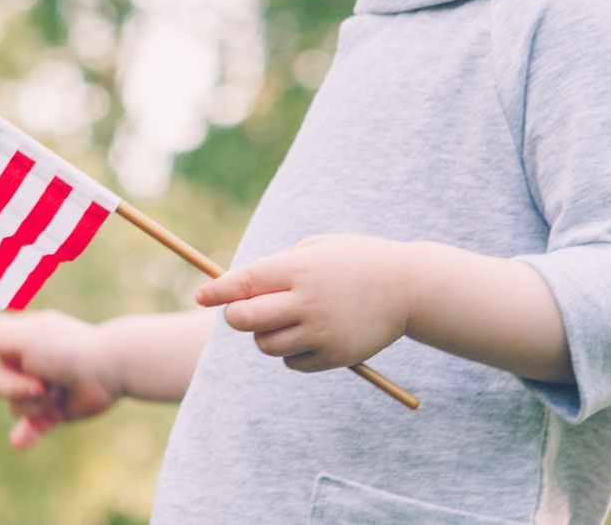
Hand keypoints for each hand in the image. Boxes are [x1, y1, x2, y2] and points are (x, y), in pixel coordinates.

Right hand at [0, 311, 123, 449]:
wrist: (110, 369)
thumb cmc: (68, 348)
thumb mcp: (28, 338)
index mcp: (17, 337)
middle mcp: (24, 361)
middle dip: (15, 387)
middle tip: (43, 381)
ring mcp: (38, 387)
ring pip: (14, 406)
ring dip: (34, 403)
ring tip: (58, 390)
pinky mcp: (53, 410)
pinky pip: (30, 428)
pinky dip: (26, 434)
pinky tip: (20, 442)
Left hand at [194, 234, 418, 372]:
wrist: (409, 287)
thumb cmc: (357, 260)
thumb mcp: (318, 248)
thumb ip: (279, 265)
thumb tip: (237, 290)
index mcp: (301, 268)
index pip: (246, 282)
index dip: (218, 291)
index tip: (201, 295)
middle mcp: (308, 300)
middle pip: (247, 319)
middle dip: (235, 317)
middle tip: (240, 313)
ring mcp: (322, 331)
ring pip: (266, 345)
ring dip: (265, 336)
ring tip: (285, 321)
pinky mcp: (335, 355)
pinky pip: (293, 363)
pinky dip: (292, 354)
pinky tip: (310, 336)